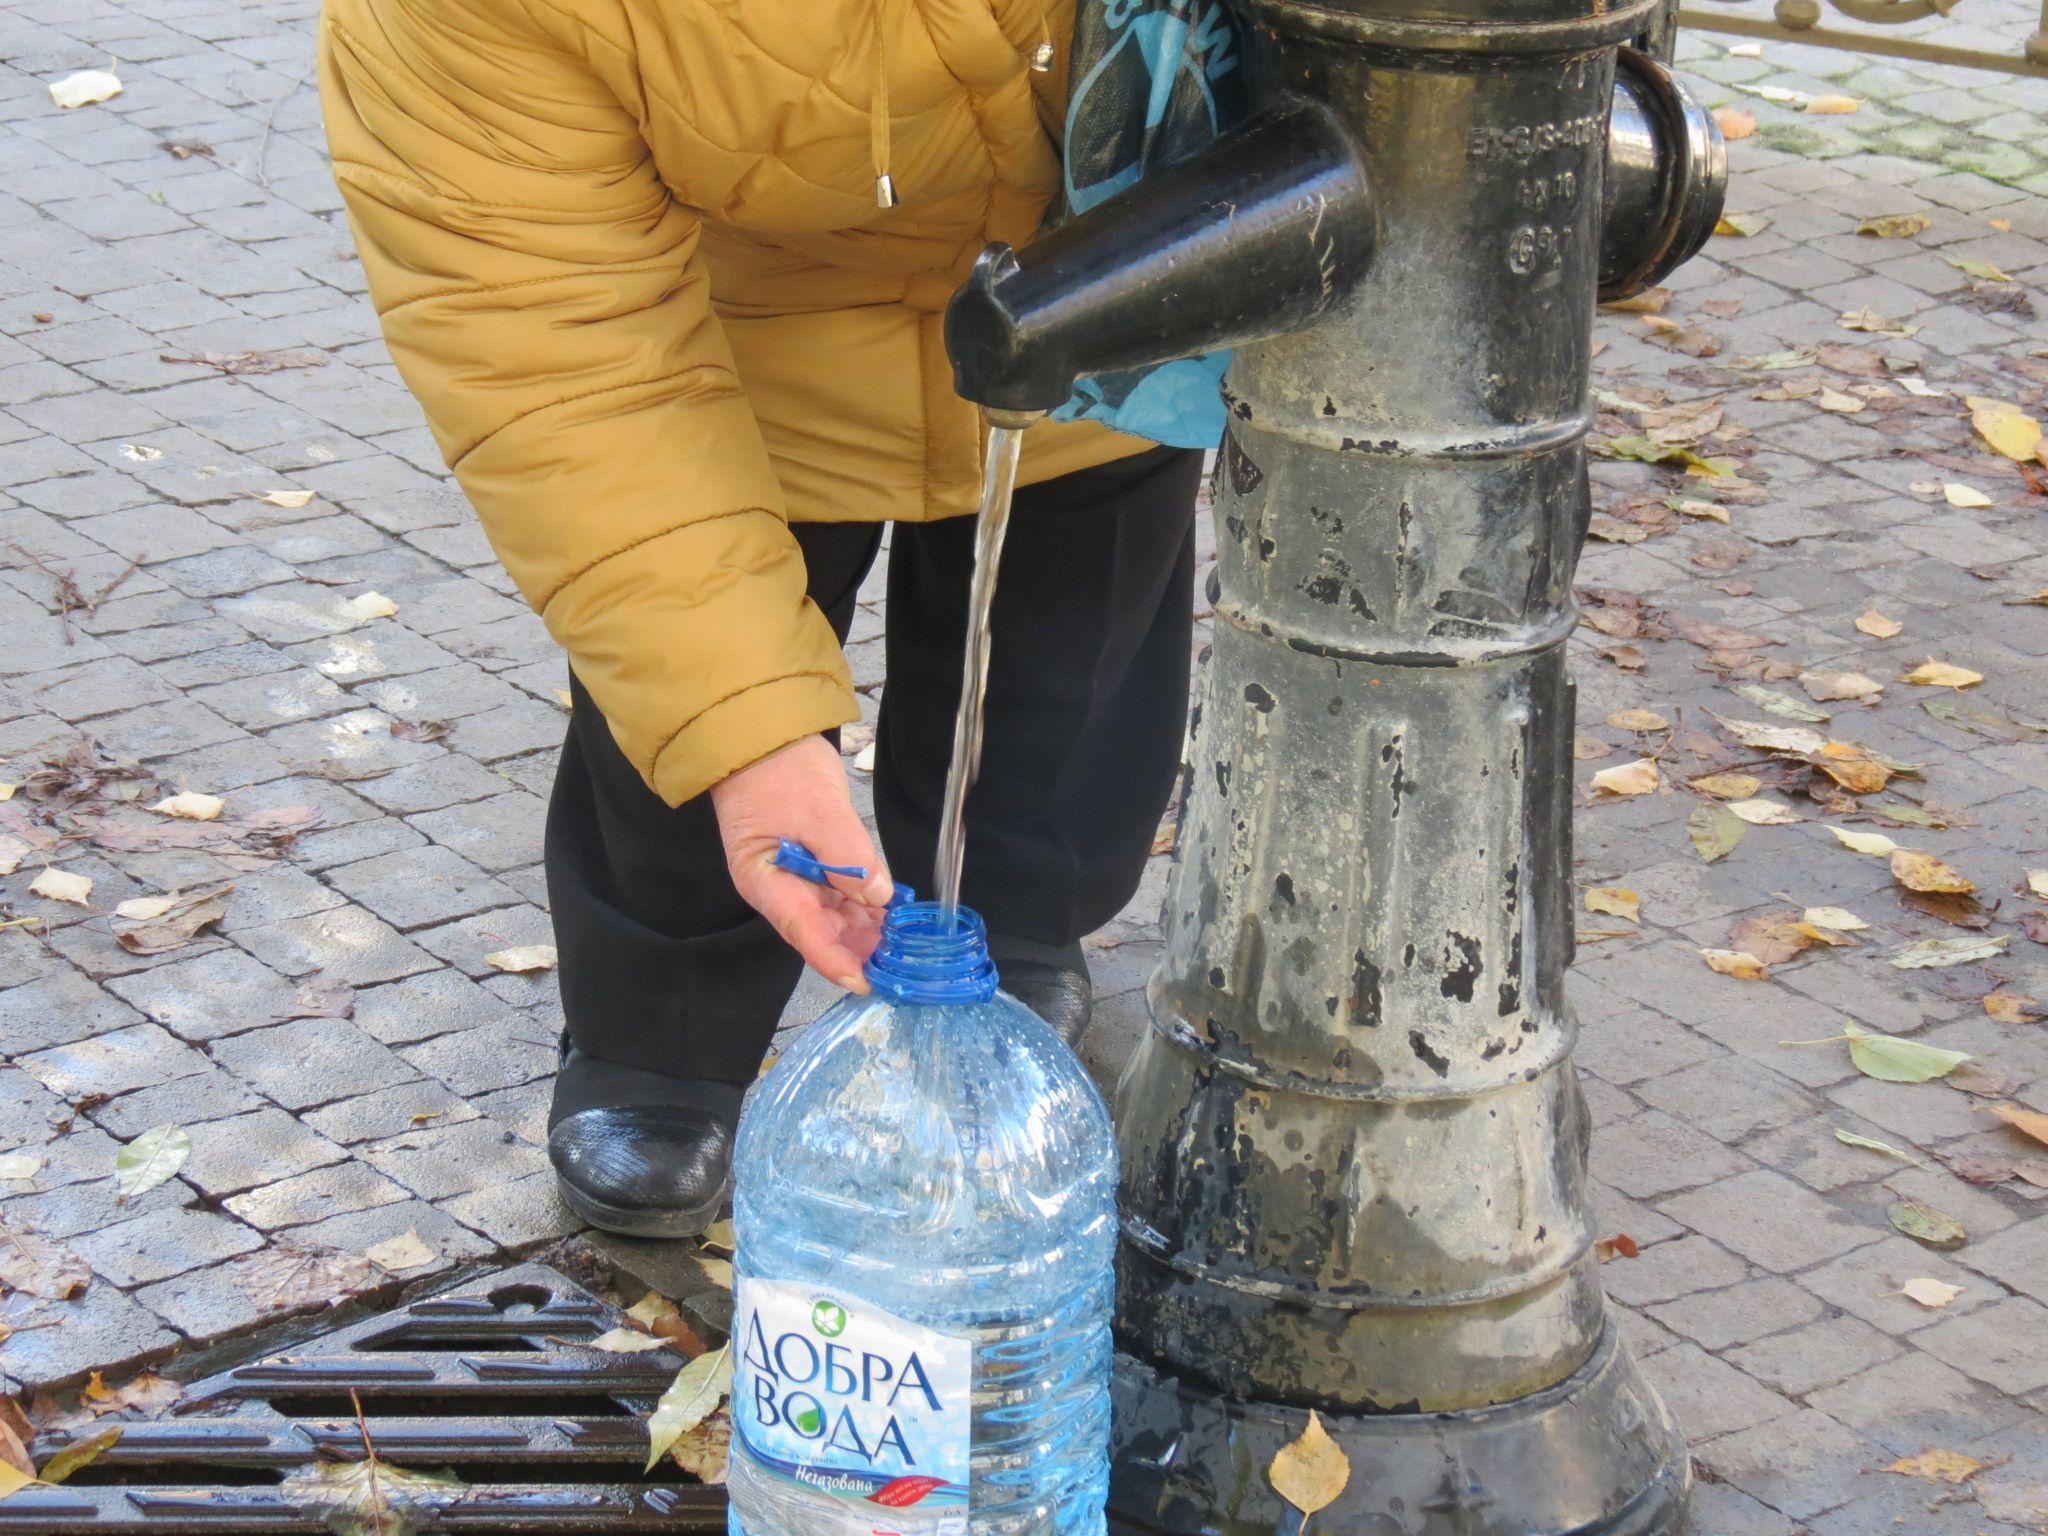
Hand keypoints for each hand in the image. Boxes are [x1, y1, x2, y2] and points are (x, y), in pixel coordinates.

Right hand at [711, 734, 893, 992]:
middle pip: (822, 932)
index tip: (867, 982)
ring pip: (834, 918)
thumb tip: (878, 897)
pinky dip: (865, 906)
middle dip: (860, 950)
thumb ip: (848, 855)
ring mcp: (795, 879)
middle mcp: (779, 889)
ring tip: (905, 945)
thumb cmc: (780, 771)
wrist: (761, 739)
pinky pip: (839, 896)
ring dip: (867, 931)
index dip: (837, 962)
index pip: (805, 934)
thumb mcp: (819, 809)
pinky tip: (894, 914)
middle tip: (901, 965)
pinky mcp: (810, 866)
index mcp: (767, 882)